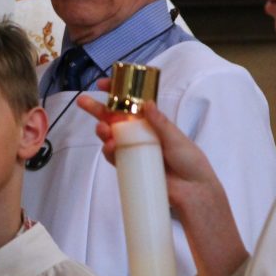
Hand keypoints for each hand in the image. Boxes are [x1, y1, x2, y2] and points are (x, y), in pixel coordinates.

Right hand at [75, 96, 248, 275]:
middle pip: (114, 118)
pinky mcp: (130, 166)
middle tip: (82, 102)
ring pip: (110, 136)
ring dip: (102, 131)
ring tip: (102, 130)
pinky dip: (108, 150)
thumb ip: (160, 123)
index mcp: (152, 122)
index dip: (115, 92)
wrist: (192, 191)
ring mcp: (134, 150)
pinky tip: (108, 147)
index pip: (131, 103)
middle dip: (97, 110)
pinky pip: (114, 157)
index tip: (102, 84)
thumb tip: (147, 104)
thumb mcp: (176, 138)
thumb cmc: (189, 160)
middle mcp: (140, 134)